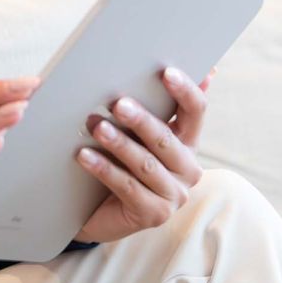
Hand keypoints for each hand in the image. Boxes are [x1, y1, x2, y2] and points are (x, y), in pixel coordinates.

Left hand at [73, 66, 214, 243]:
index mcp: (188, 142)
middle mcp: (188, 168)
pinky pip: (128, 187)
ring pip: (146, 164)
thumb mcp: (137, 133)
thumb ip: (154, 104)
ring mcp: (174, 195)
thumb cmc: (122, 162)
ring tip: (97, 127)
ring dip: (119, 144)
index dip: (184, 90)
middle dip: (142, 120)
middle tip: (118, 103)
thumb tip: (181, 67)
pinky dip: (105, 169)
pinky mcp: (155, 214)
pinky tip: (85, 156)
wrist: (104, 212)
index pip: (196, 111)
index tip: (165, 72)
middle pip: (167, 138)